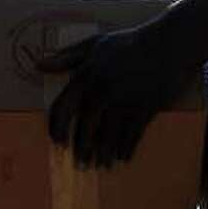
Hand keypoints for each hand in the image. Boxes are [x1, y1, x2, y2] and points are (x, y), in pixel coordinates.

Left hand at [42, 23, 191, 168]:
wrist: (169, 44)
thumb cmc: (129, 43)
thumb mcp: (94, 44)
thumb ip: (66, 57)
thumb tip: (38, 64)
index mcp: (86, 76)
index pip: (62, 108)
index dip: (57, 128)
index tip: (58, 143)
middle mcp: (102, 91)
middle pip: (85, 129)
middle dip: (82, 150)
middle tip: (81, 165)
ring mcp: (124, 101)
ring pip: (108, 136)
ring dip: (104, 154)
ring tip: (102, 166)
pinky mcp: (145, 109)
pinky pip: (132, 135)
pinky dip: (126, 148)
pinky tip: (123, 158)